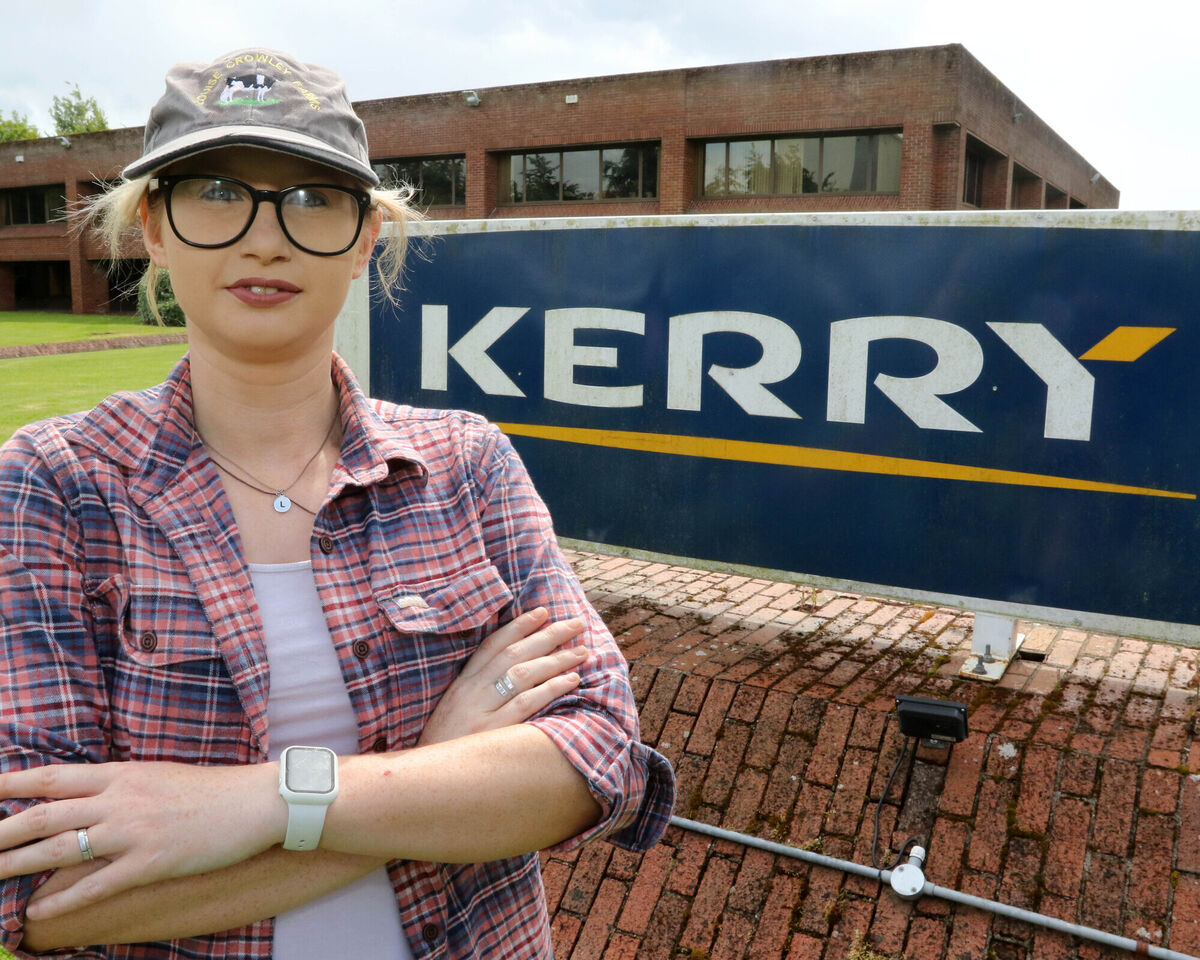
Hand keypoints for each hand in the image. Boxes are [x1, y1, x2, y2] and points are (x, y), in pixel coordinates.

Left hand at [0, 760, 283, 919]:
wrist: (256, 802)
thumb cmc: (212, 790)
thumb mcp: (158, 776)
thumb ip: (120, 786)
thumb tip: (85, 797)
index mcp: (122, 773)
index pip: (53, 777)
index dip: (11, 784)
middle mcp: (121, 799)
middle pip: (45, 815)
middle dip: (1, 831)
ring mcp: (134, 831)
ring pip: (61, 849)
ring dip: (17, 865)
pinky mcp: (152, 861)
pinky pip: (97, 884)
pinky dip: (63, 900)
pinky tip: (38, 913)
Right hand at [418, 607, 588, 745]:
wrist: (426, 783)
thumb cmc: (446, 750)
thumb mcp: (455, 714)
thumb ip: (479, 694)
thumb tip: (513, 675)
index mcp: (462, 685)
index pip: (492, 645)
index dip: (518, 626)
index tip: (542, 612)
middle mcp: (471, 692)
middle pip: (514, 654)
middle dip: (548, 635)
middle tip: (575, 623)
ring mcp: (481, 710)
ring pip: (524, 673)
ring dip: (557, 658)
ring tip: (581, 651)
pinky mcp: (493, 732)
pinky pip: (527, 702)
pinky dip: (552, 687)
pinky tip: (572, 680)